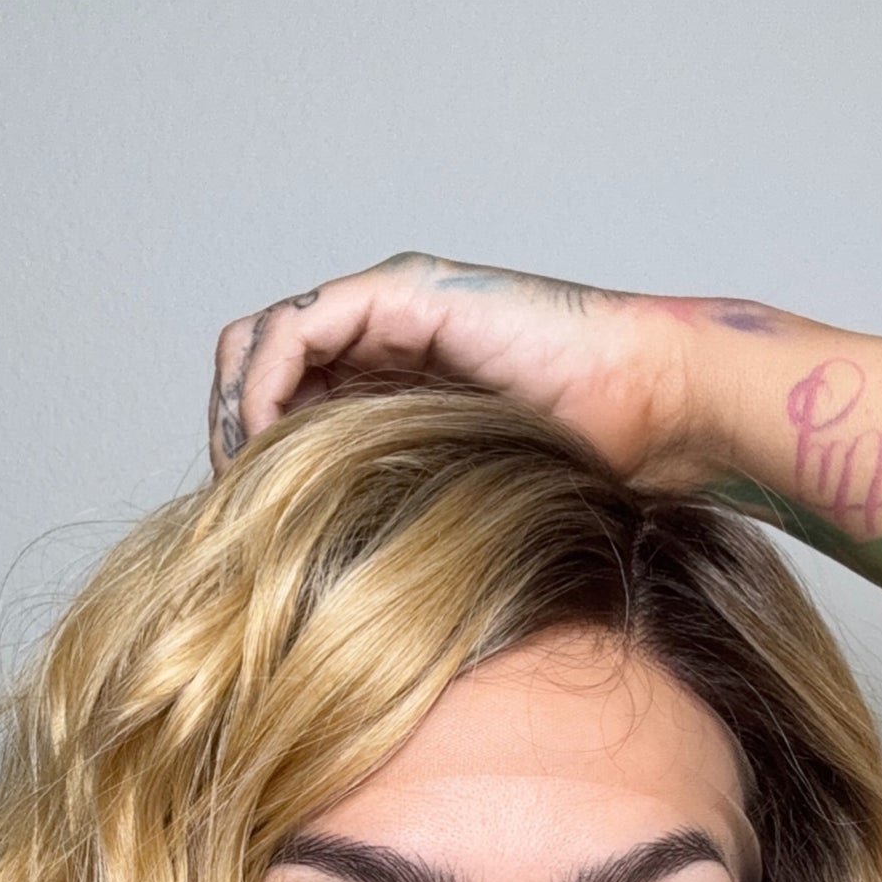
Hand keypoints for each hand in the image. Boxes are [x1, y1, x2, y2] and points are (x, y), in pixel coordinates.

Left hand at [207, 251, 777, 489]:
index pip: (281, 398)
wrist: (651, 409)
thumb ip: (397, 507)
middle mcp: (379, 334)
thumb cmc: (584, 463)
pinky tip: (271, 446)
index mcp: (389, 379)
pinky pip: (296, 330)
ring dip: (236, 410)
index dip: (249, 451)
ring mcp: (387, 308)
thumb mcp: (457, 501)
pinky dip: (267, 388)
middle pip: (255, 364)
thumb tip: (330, 585)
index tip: (246, 521)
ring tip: (243, 476)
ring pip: (261, 341)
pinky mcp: (402, 297)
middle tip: (233, 500)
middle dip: (230, 430)